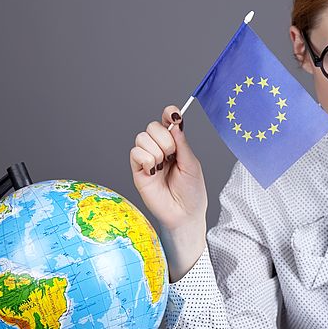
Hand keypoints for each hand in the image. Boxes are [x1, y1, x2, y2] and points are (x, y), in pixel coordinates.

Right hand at [130, 106, 207, 279]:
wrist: (184, 214)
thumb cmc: (192, 191)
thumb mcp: (192, 164)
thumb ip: (182, 143)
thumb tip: (175, 123)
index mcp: (175, 144)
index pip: (167, 121)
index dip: (169, 114)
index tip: (174, 116)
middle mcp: (160, 149)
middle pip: (152, 126)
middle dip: (165, 138)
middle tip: (172, 155)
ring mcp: (148, 158)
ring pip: (142, 137)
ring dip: (156, 150)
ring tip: (163, 166)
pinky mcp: (138, 170)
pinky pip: (135, 152)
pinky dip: (146, 159)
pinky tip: (154, 171)